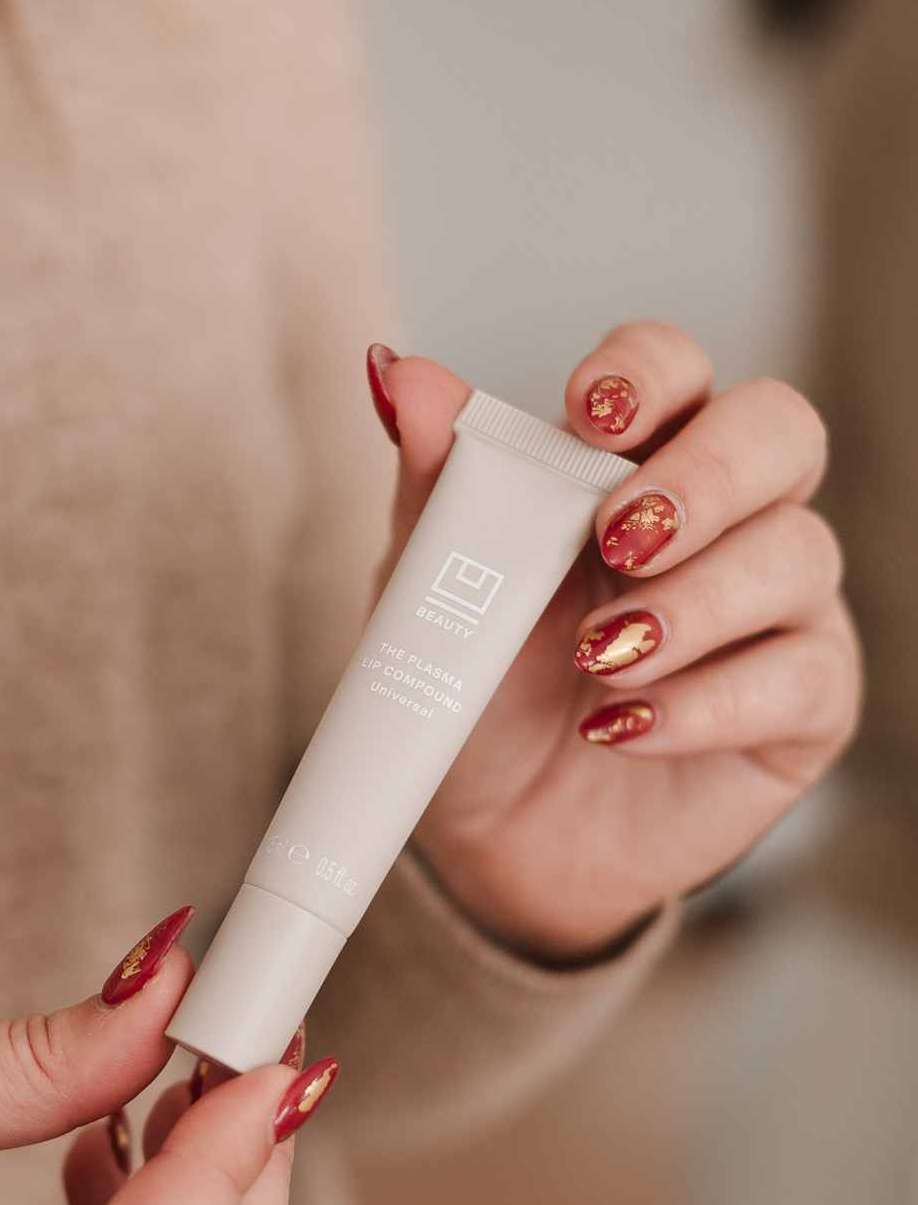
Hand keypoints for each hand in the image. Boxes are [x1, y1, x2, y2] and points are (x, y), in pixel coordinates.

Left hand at [367, 324, 860, 959]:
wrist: (492, 835)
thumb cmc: (481, 692)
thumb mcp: (439, 593)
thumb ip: (435, 485)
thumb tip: (398, 378)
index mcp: (634, 460)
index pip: (676, 369)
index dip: (647, 372)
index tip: (592, 410)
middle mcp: (726, 516)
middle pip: (779, 432)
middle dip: (705, 477)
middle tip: (619, 538)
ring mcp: (778, 607)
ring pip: (796, 554)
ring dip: (691, 606)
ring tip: (601, 659)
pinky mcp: (807, 703)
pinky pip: (800, 676)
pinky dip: (704, 702)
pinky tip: (626, 729)